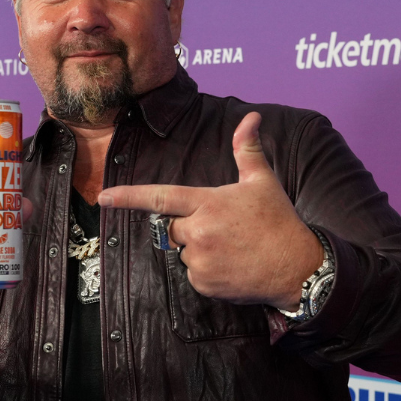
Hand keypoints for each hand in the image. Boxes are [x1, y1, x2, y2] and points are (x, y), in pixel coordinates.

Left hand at [99, 112, 322, 309]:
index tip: (103, 198)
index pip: (160, 197)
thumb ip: (247, 149)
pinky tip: (232, 266)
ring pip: (184, 253)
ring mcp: (200, 259)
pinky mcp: (204, 283)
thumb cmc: (279, 221)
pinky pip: (194, 275)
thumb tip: (251, 117)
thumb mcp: (263, 181)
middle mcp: (199, 230)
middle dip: (190, 227)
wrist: (297, 268)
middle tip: (224, 229)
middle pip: (172, 228)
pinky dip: (208, 272)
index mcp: (207, 202)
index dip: (128, 197)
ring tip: (233, 248)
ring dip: (201, 250)